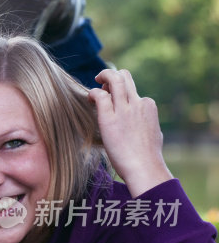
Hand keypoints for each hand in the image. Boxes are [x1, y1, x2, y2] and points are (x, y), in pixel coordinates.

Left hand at [88, 69, 172, 196]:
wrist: (145, 167)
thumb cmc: (148, 157)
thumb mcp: (153, 133)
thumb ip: (146, 123)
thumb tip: (144, 123)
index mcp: (148, 106)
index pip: (133, 90)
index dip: (120, 91)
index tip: (112, 97)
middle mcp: (137, 103)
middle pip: (125, 77)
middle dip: (112, 75)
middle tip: (101, 81)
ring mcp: (124, 109)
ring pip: (114, 79)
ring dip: (103, 75)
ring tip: (95, 80)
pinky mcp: (110, 118)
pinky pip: (100, 96)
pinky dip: (93, 93)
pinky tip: (89, 99)